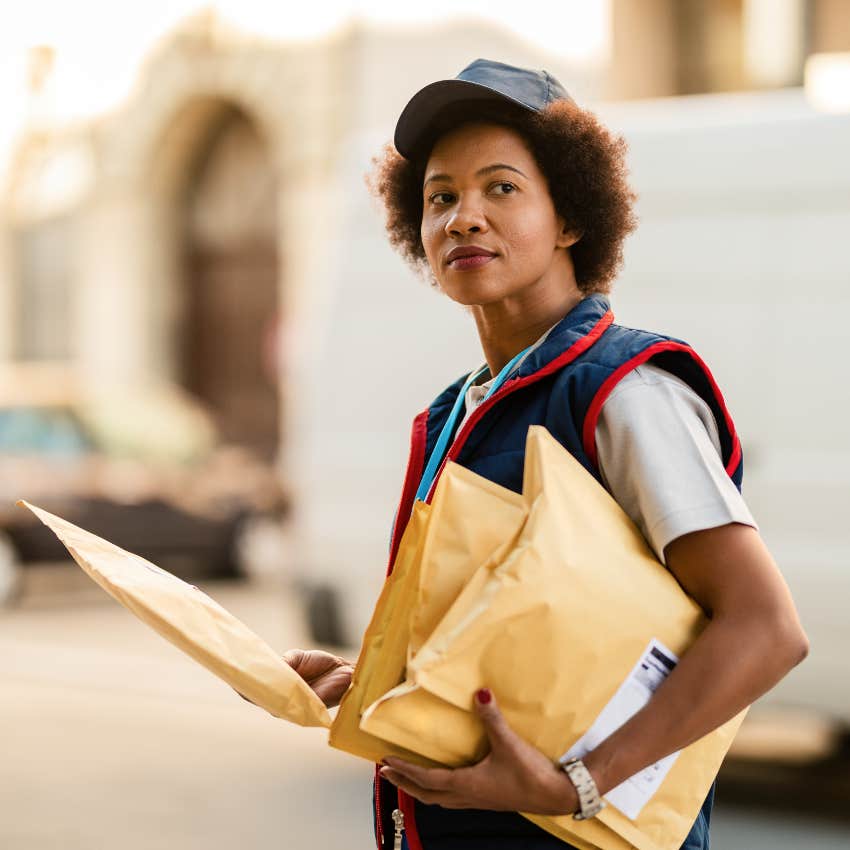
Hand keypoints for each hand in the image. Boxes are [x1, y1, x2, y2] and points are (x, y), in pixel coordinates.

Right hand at [234, 649, 353, 709]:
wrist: (345, 671)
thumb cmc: (322, 664)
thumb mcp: (298, 658)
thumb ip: (284, 662)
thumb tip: (273, 664)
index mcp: (278, 687)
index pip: (256, 688)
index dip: (242, 682)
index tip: (229, 672)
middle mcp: (281, 700)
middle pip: (257, 697)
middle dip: (244, 688)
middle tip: (232, 677)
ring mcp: (290, 707)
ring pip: (269, 703)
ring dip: (258, 693)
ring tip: (246, 682)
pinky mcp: (303, 710)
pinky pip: (287, 705)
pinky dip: (279, 698)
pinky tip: (271, 690)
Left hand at [378, 688, 579, 815]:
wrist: (556, 795)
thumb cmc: (531, 773)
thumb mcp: (508, 742)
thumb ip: (492, 717)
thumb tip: (480, 692)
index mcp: (467, 785)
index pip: (426, 778)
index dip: (405, 770)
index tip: (386, 762)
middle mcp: (468, 796)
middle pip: (426, 794)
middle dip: (404, 784)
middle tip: (385, 772)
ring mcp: (478, 800)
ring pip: (439, 799)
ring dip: (420, 789)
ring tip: (407, 778)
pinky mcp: (488, 799)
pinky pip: (453, 798)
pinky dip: (439, 791)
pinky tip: (443, 782)